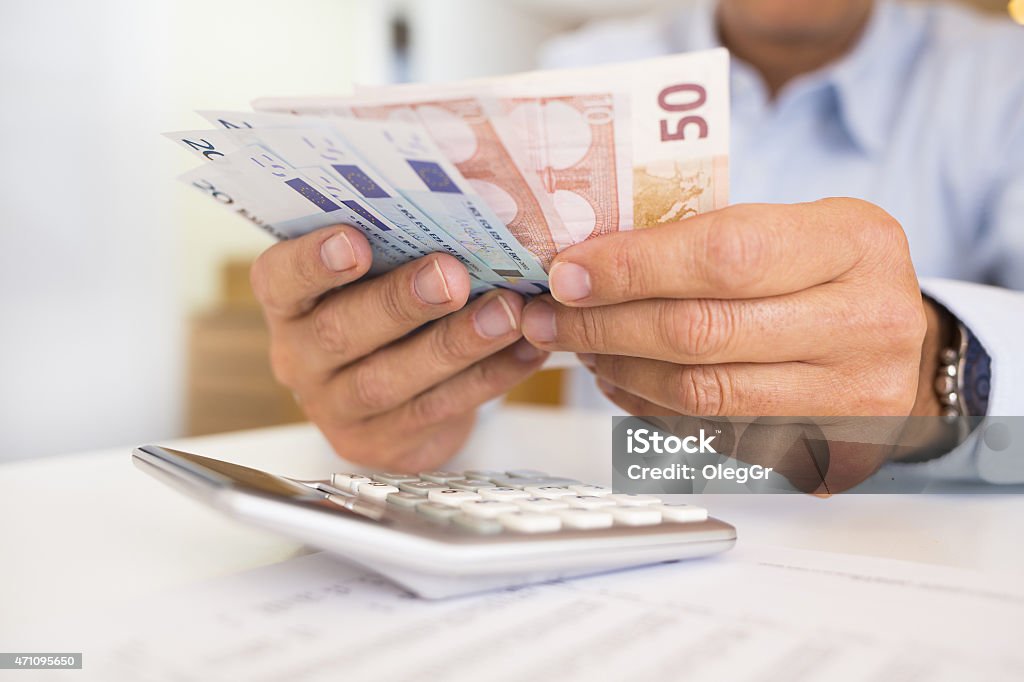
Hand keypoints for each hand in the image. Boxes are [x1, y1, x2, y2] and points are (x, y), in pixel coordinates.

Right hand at [251, 225, 547, 469]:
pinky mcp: (382, 443)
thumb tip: (462, 210)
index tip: (355, 242)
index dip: (314, 262)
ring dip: (453, 344)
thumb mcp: (377, 275)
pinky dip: (488, 377)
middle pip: (340, 331)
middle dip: (400, 302)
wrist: (391, 397)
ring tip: (504, 314)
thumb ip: (397, 248)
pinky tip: (525, 348)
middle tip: (451, 277)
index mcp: (290, 303)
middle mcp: (301, 357)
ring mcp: (337, 407)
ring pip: (389, 378)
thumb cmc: (385, 309)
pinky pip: (437, 409)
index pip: (282, 278)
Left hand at [522, 199, 938, 488]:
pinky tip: (619, 379)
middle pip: (704, 331)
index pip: (726, 255)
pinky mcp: (826, 452)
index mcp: (855, 243)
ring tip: (577, 345)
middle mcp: (866, 323)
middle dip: (607, 324)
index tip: (568, 272)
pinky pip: (712, 436)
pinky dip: (650, 408)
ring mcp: (853, 399)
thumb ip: (707, 236)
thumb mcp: (792, 225)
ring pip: (701, 394)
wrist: (903, 341)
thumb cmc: (830, 272)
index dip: (634, 267)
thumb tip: (590, 264)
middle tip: (551, 316)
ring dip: (620, 369)